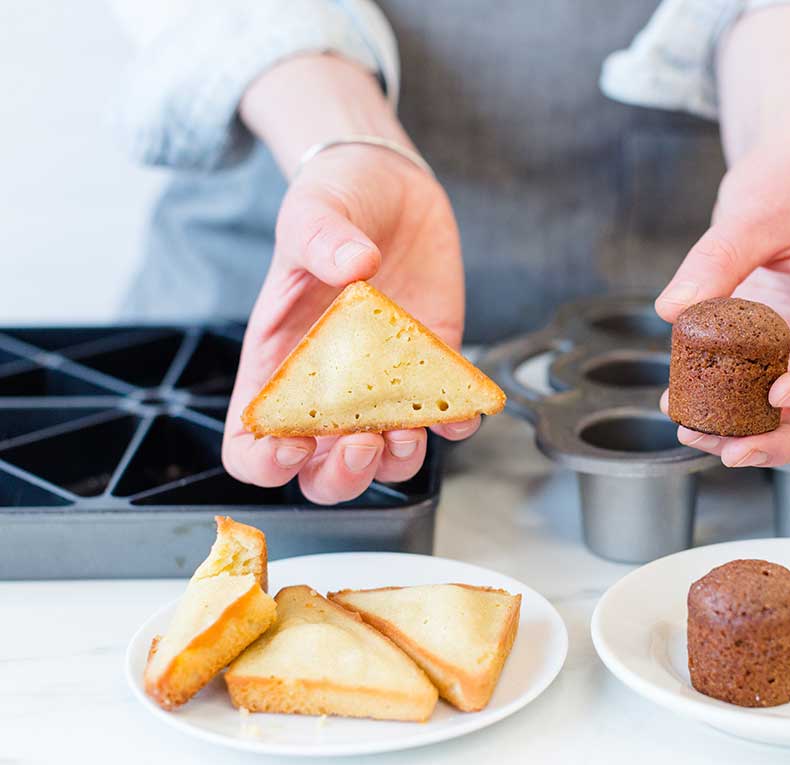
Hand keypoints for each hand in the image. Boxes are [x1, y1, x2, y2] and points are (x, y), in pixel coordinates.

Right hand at [222, 146, 476, 503]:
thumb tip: (354, 263)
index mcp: (276, 365)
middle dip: (342, 476)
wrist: (392, 186)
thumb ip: (323, 236)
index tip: (294, 440)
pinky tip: (460, 406)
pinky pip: (443, 422)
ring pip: (383, 464)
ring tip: (408, 425)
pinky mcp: (429, 370)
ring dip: (397, 462)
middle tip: (362, 440)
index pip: (250, 444)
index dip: (266, 460)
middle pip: (320, 474)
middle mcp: (327, 389)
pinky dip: (455, 427)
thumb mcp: (315, 209)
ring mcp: (381, 386)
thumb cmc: (336, 201)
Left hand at [656, 147, 789, 467]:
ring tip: (698, 435)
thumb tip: (675, 310)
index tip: (779, 394)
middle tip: (736, 450)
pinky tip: (685, 411)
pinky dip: (729, 415)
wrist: (778, 178)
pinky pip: (762, 401)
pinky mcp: (783, 359)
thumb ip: (720, 254)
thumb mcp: (754, 206)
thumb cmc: (787, 183)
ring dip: (755, 438)